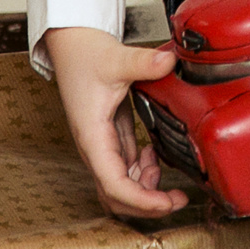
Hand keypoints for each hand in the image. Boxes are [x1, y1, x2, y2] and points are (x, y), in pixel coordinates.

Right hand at [42, 25, 189, 218]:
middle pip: (116, 196)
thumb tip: (169, 61)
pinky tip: (153, 155)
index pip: (115, 185)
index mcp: (93, 137)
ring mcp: (102, 144)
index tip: (168, 202)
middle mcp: (95, 147)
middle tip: (177, 199)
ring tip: (163, 170)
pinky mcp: (110, 136)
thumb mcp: (116, 59)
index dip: (142, 201)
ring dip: (145, 188)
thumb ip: (143, 62)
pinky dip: (142, 171)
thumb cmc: (84, 55)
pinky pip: (125, 168)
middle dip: (146, 204)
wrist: (72, 44)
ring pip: (120, 185)